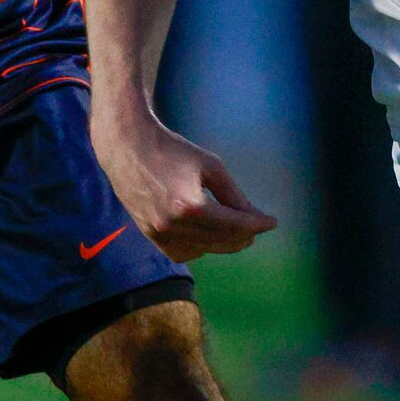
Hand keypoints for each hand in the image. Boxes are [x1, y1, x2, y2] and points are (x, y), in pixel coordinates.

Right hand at [93, 110, 276, 262]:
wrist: (127, 148)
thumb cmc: (172, 150)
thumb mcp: (210, 166)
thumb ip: (233, 195)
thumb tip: (253, 217)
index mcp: (189, 206)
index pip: (233, 225)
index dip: (257, 225)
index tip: (272, 222)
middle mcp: (172, 226)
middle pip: (220, 241)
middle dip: (244, 236)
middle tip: (256, 227)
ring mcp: (158, 233)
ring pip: (203, 250)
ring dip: (223, 243)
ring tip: (236, 230)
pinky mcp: (149, 235)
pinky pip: (182, 252)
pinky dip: (200, 247)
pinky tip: (209, 235)